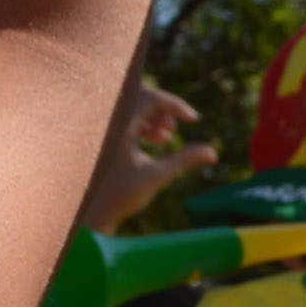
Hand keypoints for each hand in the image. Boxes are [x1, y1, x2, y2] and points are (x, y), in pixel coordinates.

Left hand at [81, 82, 215, 232]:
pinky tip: (157, 139)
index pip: (151, 98)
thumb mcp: (158, 176)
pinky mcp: (101, 133)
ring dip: (154, 116)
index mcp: (119, 126)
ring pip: (132, 103)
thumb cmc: (122, 196)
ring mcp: (103, 126)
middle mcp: (108, 121)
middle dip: (163, 108)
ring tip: (166, 137)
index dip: (176, 105)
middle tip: (176, 127)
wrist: (92, 212)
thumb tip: (213, 152)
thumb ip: (185, 160)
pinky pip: (124, 113)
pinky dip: (143, 121)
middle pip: (141, 94)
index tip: (193, 120)